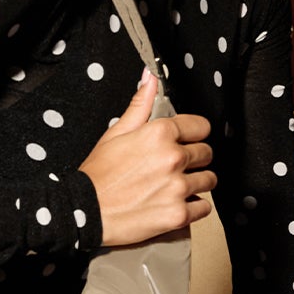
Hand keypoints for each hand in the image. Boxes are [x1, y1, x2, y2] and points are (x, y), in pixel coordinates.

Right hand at [79, 69, 215, 244]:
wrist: (84, 213)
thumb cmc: (98, 176)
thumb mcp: (115, 133)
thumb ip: (140, 105)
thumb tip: (150, 78)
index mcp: (160, 134)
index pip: (201, 127)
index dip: (193, 133)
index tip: (186, 140)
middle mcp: (173, 159)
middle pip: (206, 153)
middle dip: (194, 158)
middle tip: (175, 166)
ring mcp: (178, 188)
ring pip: (209, 180)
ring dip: (196, 182)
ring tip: (176, 185)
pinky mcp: (178, 214)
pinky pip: (204, 208)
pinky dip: (194, 207)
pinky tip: (177, 203)